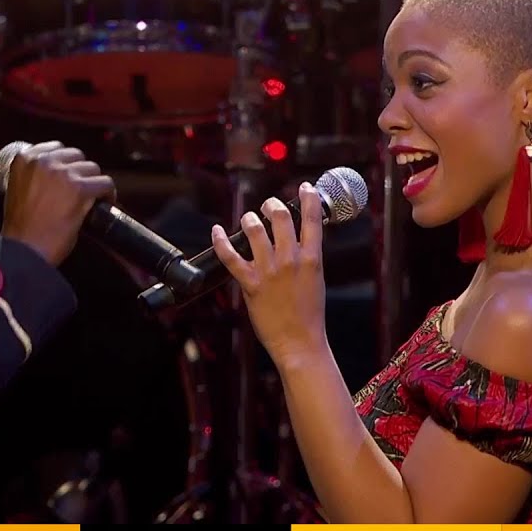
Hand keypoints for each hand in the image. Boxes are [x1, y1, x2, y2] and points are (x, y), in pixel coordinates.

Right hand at [1, 141, 115, 265]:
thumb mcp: (18, 189)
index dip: (66, 164)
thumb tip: (59, 172)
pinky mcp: (80, 189)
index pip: (55, 148)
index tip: (69, 177)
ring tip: (91, 199)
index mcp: (24, 158)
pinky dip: (108, 194)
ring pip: (92, 168)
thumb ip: (34, 175)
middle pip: (76, 156)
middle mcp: (43, 161)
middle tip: (80, 191)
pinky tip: (104, 203)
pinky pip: (105, 183)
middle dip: (80, 172)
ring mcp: (63, 173)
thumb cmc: (22, 228)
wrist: (24, 250)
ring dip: (93, 183)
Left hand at [210, 183, 328, 360]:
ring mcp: (269, 270)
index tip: (304, 188)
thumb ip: (307, 260)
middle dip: (272, 205)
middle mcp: (290, 260)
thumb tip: (299, 244)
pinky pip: (230, 256)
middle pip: (280, 217)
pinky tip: (216, 231)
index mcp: (311, 259)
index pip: (312, 219)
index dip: (309, 198)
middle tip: (268, 206)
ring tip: (249, 218)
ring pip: (254, 229)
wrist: (300, 343)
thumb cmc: (309, 316)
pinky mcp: (250, 283)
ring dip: (250, 218)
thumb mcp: (315, 281)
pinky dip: (220, 240)